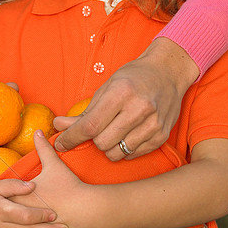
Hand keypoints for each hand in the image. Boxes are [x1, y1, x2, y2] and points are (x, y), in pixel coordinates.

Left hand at [52, 38, 197, 160]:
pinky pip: (132, 155)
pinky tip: (126, 135)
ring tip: (113, 132)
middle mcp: (139, 109)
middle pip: (102, 142)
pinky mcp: (161, 136)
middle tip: (98, 129)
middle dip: (93, 139)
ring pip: (117, 153)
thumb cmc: (134, 78)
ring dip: (109, 147)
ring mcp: (153, 124)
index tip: (61, 143)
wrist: (168, 72)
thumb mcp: (106, 88)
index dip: (71, 137)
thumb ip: (84, 111)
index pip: (90, 125)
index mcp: (121, 93)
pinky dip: (124, 150)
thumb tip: (59, 126)